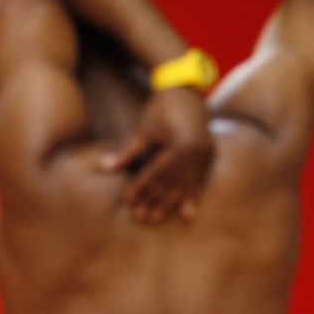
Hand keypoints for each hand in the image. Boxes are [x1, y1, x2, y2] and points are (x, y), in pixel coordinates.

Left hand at [102, 87, 213, 223]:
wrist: (187, 93)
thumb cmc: (161, 109)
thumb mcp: (144, 130)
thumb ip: (127, 152)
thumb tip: (104, 167)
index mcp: (180, 144)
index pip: (156, 172)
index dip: (141, 187)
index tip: (127, 201)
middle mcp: (196, 153)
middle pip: (171, 182)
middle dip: (154, 201)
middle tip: (139, 218)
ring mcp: (205, 156)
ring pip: (185, 186)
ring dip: (169, 205)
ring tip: (155, 219)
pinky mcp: (209, 158)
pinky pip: (199, 183)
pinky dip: (191, 198)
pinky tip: (187, 215)